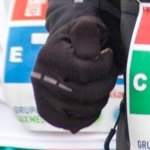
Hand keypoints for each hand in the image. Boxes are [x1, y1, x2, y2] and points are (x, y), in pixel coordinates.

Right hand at [32, 16, 117, 132]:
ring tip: (102, 85)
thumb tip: (91, 55)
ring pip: (79, 111)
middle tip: (110, 73)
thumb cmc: (80, 37)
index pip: (85, 72)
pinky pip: (70, 124)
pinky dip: (87, 117)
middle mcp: (39, 77)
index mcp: (49, 55)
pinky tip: (93, 103)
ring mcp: (40, 96)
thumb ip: (89, 33)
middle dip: (105, 85)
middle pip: (82, 94)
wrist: (64, 46)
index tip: (108, 55)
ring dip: (100, 100)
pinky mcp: (45, 110)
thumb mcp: (86, 25)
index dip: (105, 66)